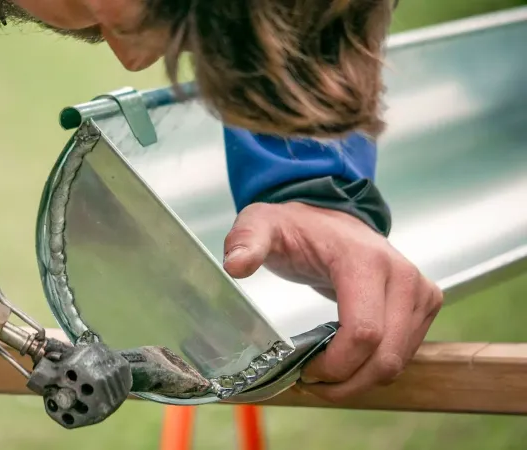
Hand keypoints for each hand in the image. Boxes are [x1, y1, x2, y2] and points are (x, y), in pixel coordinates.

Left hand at [222, 201, 442, 400]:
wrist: (330, 218)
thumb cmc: (296, 227)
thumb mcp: (261, 226)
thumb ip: (246, 241)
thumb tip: (236, 265)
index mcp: (365, 261)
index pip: (364, 333)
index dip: (335, 365)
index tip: (303, 371)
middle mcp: (402, 276)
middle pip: (385, 357)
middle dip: (345, 382)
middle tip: (309, 383)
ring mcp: (419, 291)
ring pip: (397, 362)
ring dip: (359, 381)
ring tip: (322, 375)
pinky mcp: (425, 303)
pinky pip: (404, 354)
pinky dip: (373, 369)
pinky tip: (344, 362)